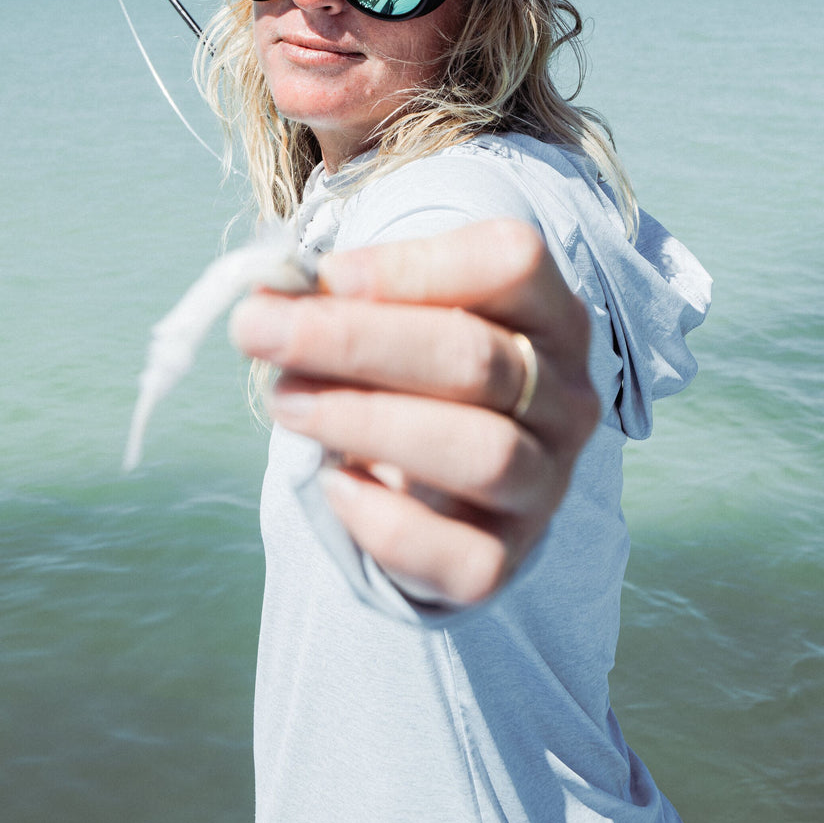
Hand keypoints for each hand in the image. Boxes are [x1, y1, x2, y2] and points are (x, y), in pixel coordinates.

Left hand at [229, 218, 599, 605]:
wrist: (428, 482)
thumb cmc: (405, 372)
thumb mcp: (388, 316)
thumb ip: (341, 295)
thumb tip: (273, 289)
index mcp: (548, 312)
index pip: (512, 264)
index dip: (414, 266)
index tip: (324, 274)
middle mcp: (564, 396)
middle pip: (477, 358)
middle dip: (353, 341)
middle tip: (259, 329)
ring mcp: (545, 482)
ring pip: (482, 452)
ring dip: (366, 422)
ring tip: (286, 403)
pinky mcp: (505, 559)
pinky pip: (461, 554)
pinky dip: (386, 519)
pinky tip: (333, 483)